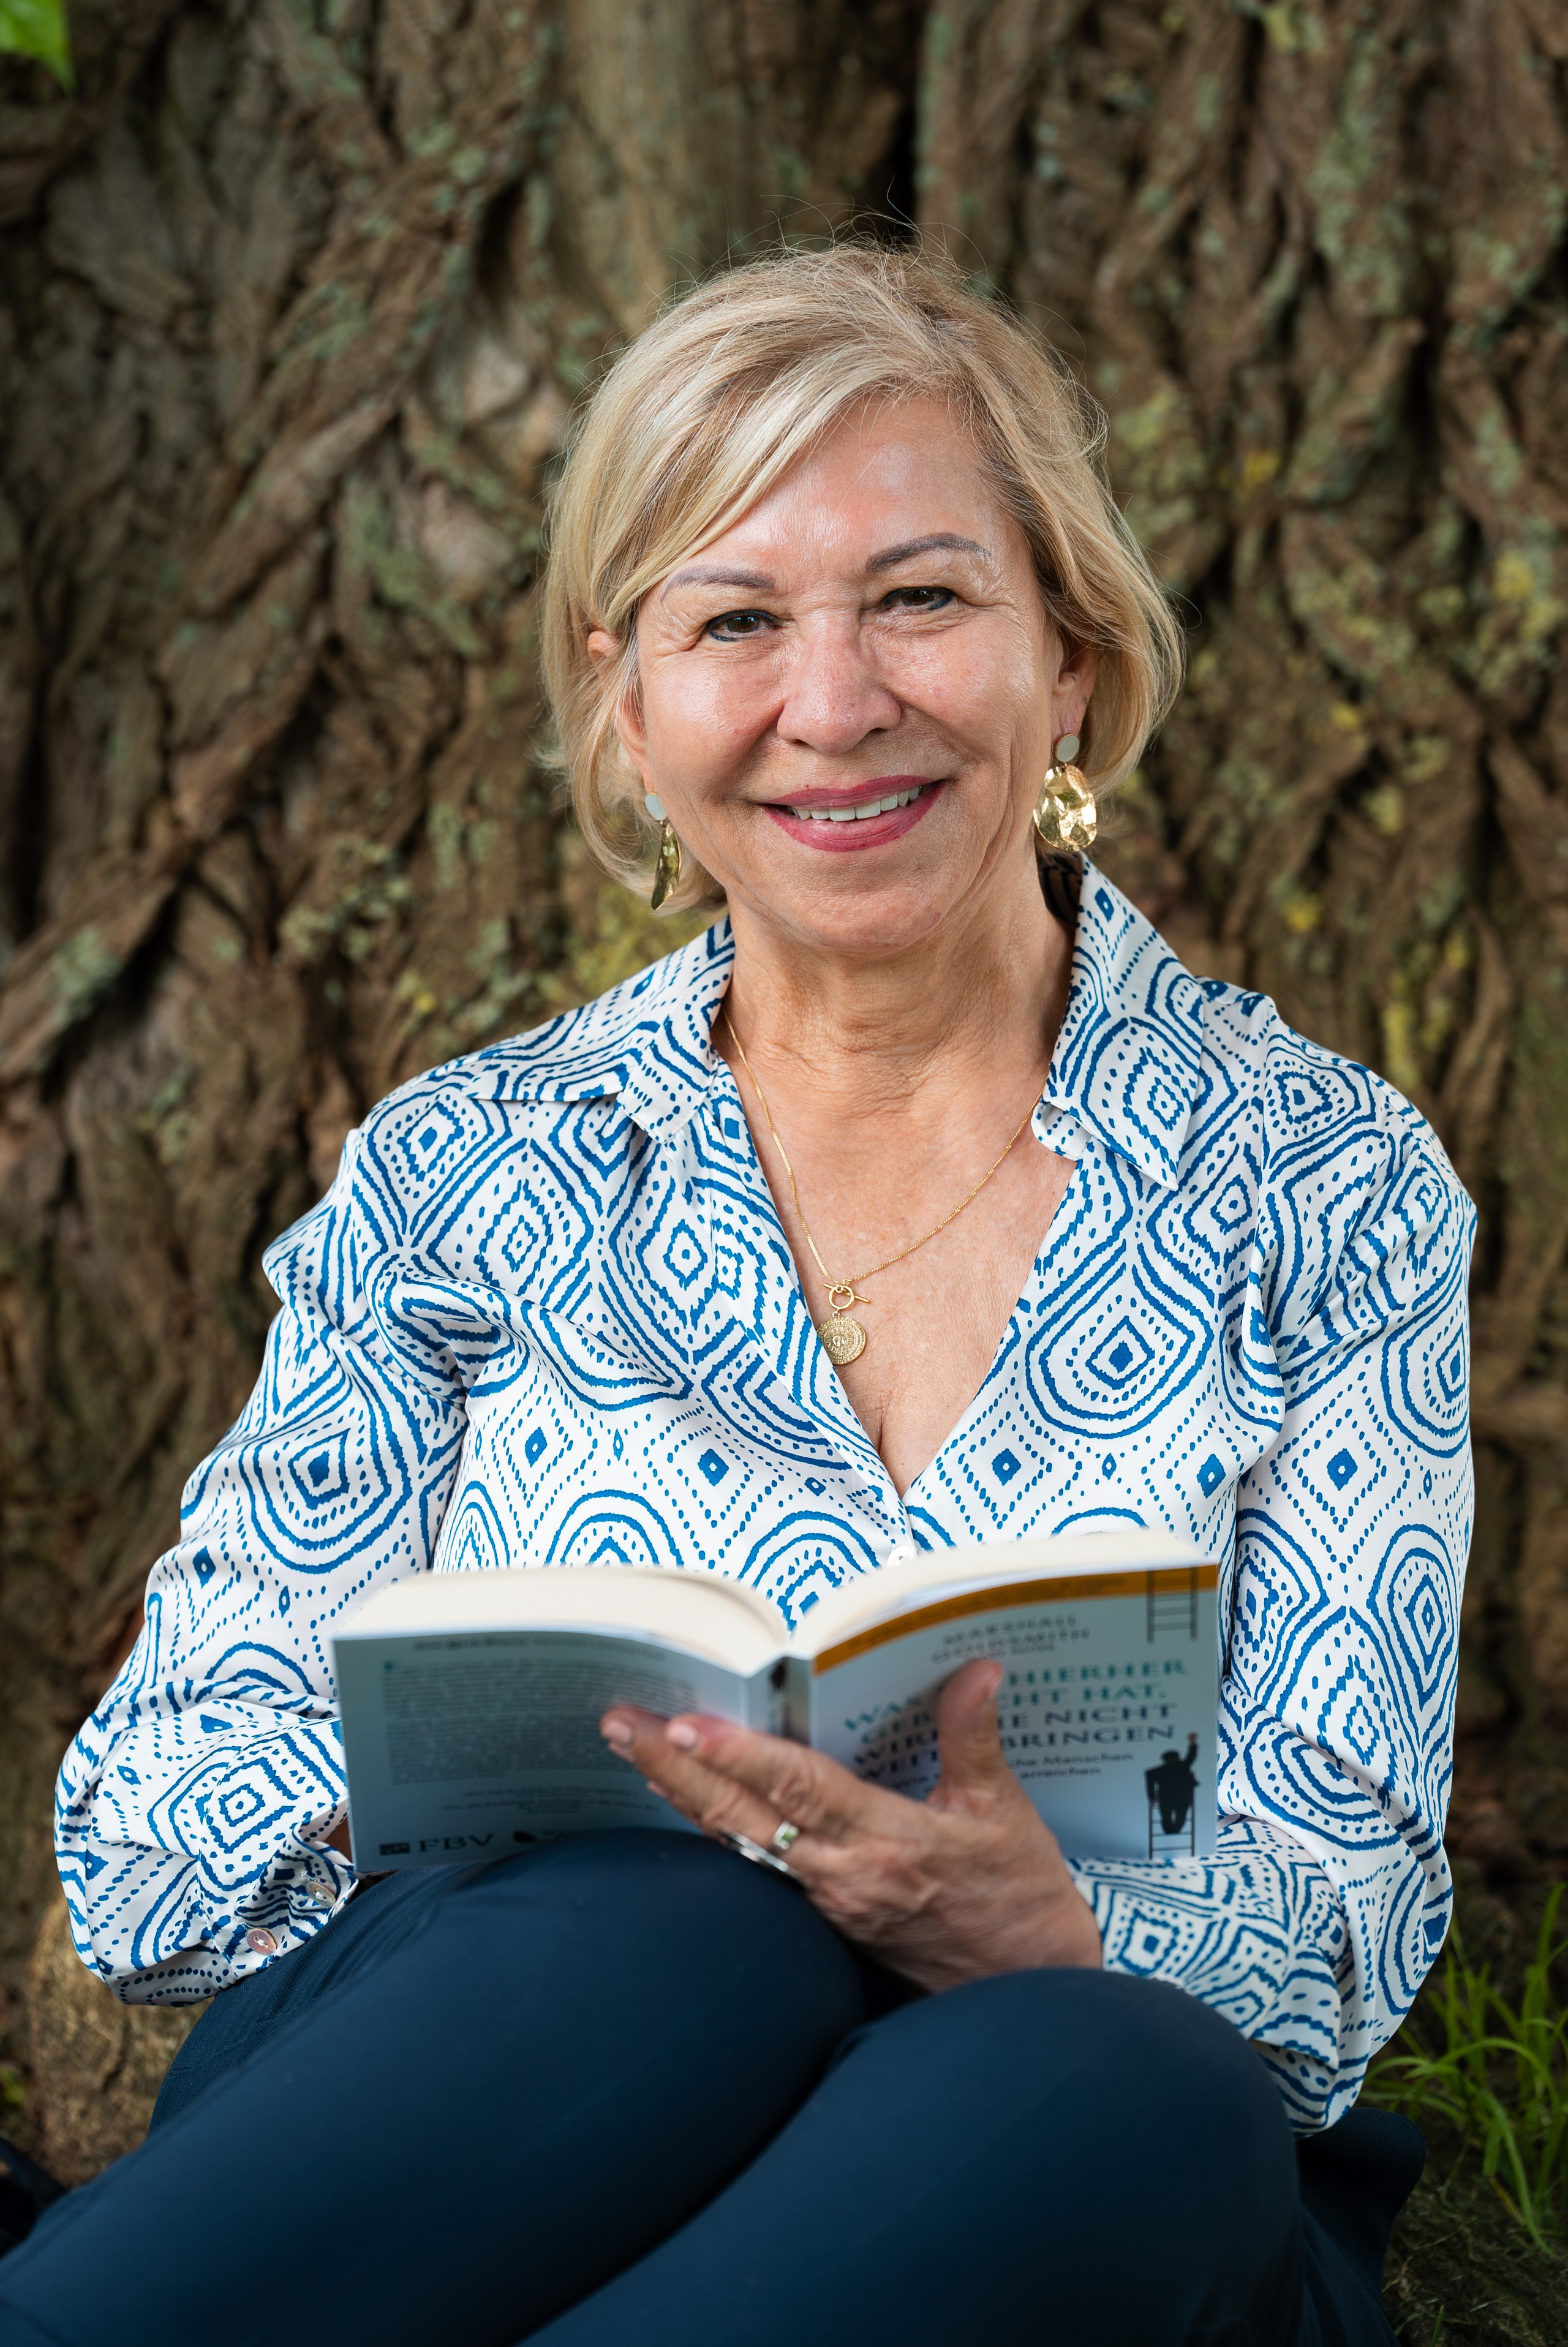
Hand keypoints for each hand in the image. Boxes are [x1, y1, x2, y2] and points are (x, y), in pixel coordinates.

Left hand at [600, 1658, 1101, 1990]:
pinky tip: (686, 1803)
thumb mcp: (1008, 1814)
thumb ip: (975, 1738)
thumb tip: (976, 1670)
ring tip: (635, 1751)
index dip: (737, 1755)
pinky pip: (756, 1867)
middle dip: (675, 1767)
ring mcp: (828, 1903)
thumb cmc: (1021, 1901)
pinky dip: (716, 1829)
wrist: (1027, 1991)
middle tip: (620, 1724)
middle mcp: (845, 1875)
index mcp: (889, 1842)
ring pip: (739, 1842)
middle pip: (742, 1816)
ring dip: (684, 1795)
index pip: (797, 1788)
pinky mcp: (826, 1920)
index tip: (684, 1724)